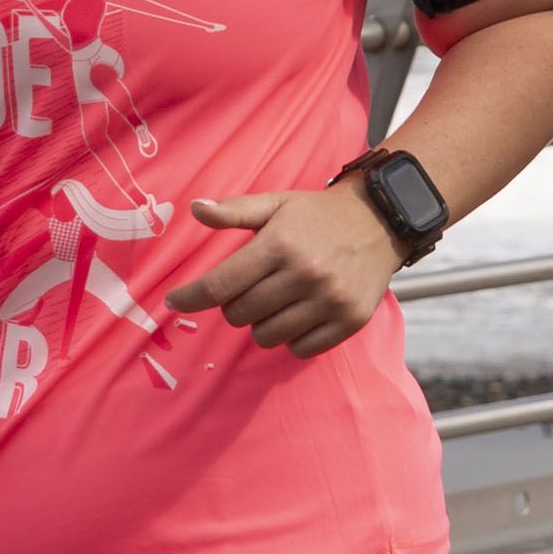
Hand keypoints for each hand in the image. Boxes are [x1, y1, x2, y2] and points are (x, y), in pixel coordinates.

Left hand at [165, 188, 401, 357]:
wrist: (380, 221)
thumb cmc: (316, 215)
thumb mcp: (275, 204)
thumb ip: (234, 211)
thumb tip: (194, 209)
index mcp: (279, 244)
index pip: (221, 285)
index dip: (190, 298)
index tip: (172, 303)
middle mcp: (304, 274)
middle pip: (240, 315)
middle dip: (235, 305)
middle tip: (250, 288)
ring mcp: (329, 300)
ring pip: (267, 336)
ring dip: (262, 323)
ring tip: (276, 301)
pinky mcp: (349, 320)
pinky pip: (300, 349)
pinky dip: (292, 338)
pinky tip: (298, 315)